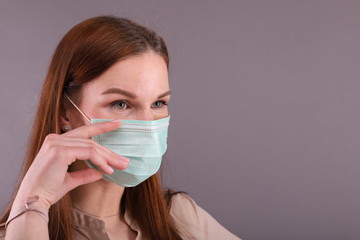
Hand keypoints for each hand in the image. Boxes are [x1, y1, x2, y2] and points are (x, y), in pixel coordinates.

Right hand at [14, 120, 128, 208]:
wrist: (33, 200)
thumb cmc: (47, 191)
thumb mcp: (70, 179)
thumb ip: (85, 173)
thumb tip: (100, 172)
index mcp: (56, 142)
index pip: (84, 131)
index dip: (102, 127)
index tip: (117, 123)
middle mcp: (56, 139)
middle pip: (90, 140)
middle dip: (109, 151)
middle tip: (125, 160)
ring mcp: (57, 143)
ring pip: (91, 146)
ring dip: (108, 157)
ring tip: (121, 165)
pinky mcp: (60, 151)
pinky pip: (88, 152)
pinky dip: (100, 161)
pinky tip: (108, 169)